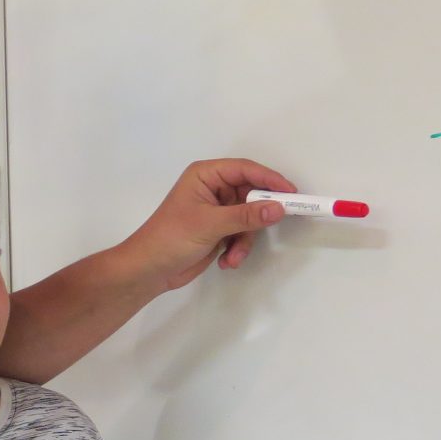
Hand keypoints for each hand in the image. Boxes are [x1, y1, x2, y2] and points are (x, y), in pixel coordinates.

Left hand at [121, 158, 297, 292]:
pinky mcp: (219, 230)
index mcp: (206, 175)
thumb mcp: (210, 225)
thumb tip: (278, 208)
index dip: (269, 179)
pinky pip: (241, 234)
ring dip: (245, 240)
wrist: (149, 270)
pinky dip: (238, 248)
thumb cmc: (171, 238)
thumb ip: (246, 216)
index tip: (291, 193)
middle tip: (271, 226)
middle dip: (256, 217)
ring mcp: (217, 210)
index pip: (245, 169)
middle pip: (251, 194)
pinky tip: (227, 261)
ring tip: (233, 255)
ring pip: (249, 219)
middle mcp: (213, 189)